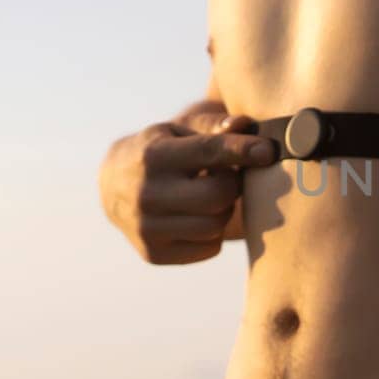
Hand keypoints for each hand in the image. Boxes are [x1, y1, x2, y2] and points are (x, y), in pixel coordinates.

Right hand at [99, 116, 276, 263]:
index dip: (243, 150)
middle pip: (219, 195)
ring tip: (210, 196)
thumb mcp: (179, 131)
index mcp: (152, 156)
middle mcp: (145, 194)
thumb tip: (244, 124)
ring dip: (224, 210)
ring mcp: (146, 228)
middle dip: (232, 184)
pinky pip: (209, 248)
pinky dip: (213, 233)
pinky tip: (197, 216)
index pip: (209, 152)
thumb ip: (213, 127)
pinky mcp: (154, 254)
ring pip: (216, 225)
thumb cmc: (159, 150)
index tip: (268, 151)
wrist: (111, 186)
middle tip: (226, 177)